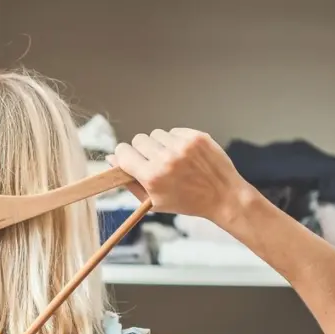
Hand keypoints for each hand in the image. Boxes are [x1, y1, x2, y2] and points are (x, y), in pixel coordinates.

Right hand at [107, 128, 253, 220]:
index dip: (124, 156)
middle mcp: (166, 159)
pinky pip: (174, 131)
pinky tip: (185, 155)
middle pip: (138, 139)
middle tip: (154, 162)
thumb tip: (111, 160)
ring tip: (172, 160)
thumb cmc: (187, 202)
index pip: (123, 152)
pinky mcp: (196, 137)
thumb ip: (129, 181)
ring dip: (160, 145)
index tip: (130, 160)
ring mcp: (182, 146)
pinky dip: (176, 141)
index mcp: (152, 177)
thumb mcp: (153, 201)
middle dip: (142, 150)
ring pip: (156, 134)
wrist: (223, 196)